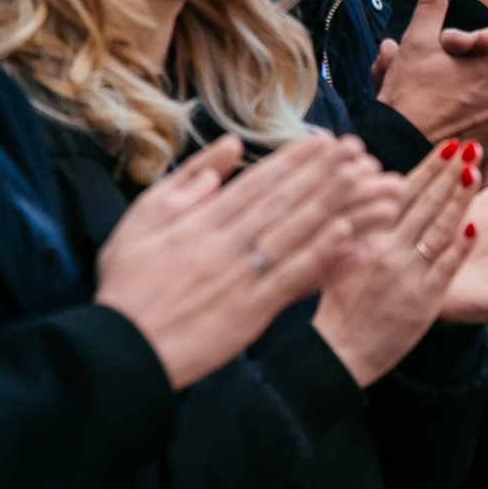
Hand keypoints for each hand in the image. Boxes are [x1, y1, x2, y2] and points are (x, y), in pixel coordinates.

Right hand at [96, 134, 387, 389]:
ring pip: (296, 234)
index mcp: (202, 220)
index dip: (295, 160)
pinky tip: (349, 238)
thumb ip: (187, 182)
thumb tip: (228, 147)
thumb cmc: (127, 285)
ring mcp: (241, 277)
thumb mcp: (143, 219)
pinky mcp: (250, 313)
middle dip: (325, 173)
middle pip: (285, 202)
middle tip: (360, 150)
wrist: (121, 348)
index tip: (326, 141)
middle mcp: (226, 242)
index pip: (258, 183)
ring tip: (366, 182)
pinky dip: (320, 259)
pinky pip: (291, 281)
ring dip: (335, 206)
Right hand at [311, 139, 485, 385]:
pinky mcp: (424, 300)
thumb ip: (361, 224)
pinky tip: (476, 224)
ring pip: (439, 229)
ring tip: (476, 172)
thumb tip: (377, 188)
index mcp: (367, 237)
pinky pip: (446, 267)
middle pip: (425, 204)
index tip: (448, 144)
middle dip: (450, 172)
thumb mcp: (339, 256)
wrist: (340, 351)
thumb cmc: (340, 304)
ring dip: (460, 199)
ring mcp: (407, 274)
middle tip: (471, 145)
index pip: (403, 193)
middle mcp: (387, 250)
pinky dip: (461, 246)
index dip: (428, 167)